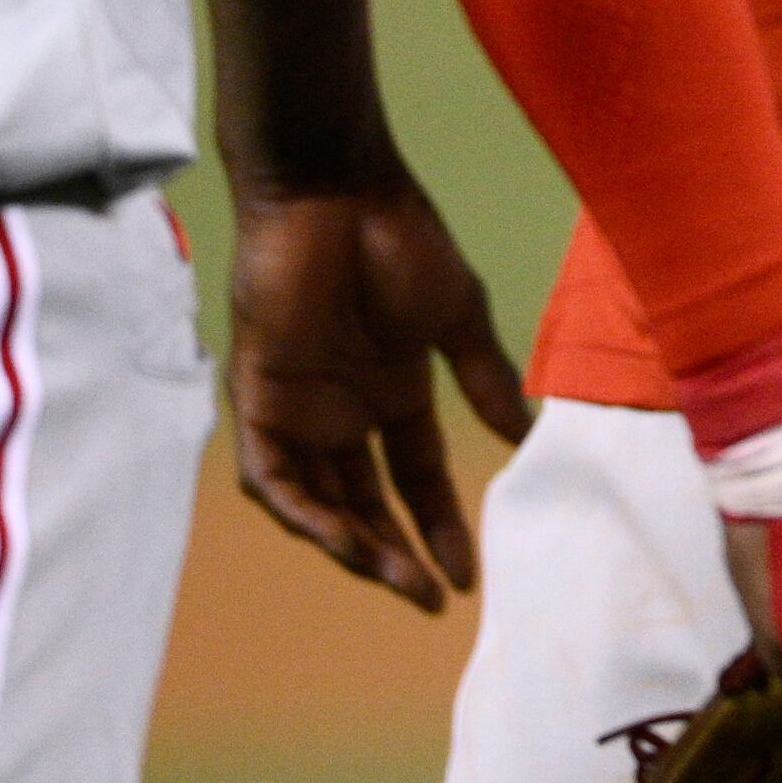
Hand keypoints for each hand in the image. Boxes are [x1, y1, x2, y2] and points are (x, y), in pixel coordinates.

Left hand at [219, 177, 534, 611]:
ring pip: (319, 501)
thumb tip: (523, 437)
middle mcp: (344, 410)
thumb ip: (483, 379)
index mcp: (393, 390)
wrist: (332, 189)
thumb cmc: (398, 238)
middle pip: (366, 504)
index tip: (470, 574)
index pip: (415, 478)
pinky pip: (271, 475)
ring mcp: (299, 407)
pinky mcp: (258, 397)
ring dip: (354, 545)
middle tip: (431, 593)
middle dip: (397, 553)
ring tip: (397, 577)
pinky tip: (342, 538)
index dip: (441, 525)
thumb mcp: (456, 315)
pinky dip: (303, 511)